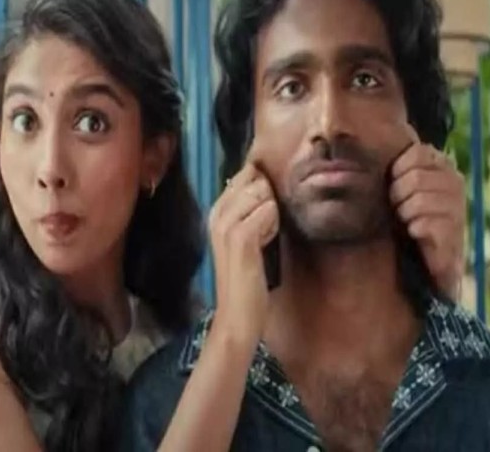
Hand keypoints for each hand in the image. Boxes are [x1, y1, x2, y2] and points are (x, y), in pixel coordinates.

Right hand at [208, 162, 278, 346]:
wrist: (237, 316)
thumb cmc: (247, 278)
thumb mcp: (248, 238)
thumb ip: (251, 211)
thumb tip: (268, 185)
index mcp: (216, 211)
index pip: (244, 174)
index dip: (263, 188)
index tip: (263, 218)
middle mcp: (216, 213)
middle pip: (254, 179)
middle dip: (268, 200)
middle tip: (264, 233)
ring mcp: (226, 224)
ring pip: (262, 192)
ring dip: (272, 215)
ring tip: (264, 240)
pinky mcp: (241, 237)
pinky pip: (268, 210)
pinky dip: (273, 226)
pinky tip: (266, 245)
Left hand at [390, 141, 465, 299]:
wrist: (423, 260)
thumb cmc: (404, 217)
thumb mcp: (396, 184)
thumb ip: (392, 162)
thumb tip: (357, 133)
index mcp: (442, 165)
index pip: (417, 152)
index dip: (398, 172)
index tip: (395, 187)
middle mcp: (455, 182)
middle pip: (416, 176)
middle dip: (399, 195)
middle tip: (401, 210)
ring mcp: (458, 206)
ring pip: (418, 200)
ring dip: (405, 214)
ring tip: (409, 222)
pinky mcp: (455, 232)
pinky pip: (423, 223)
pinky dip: (413, 230)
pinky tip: (416, 235)